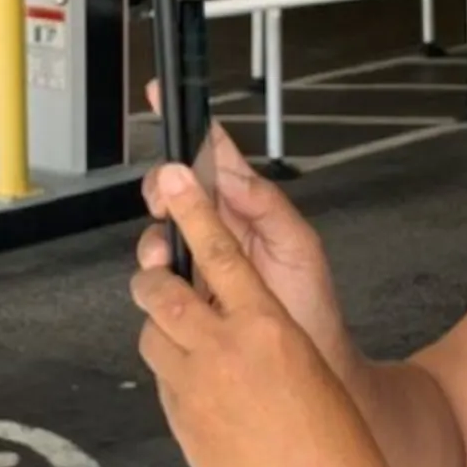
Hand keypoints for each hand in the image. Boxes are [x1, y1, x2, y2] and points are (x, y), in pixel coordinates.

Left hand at [133, 166, 401, 466]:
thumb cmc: (337, 439)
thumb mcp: (307, 363)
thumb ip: (260, 331)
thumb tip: (227, 310)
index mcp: (267, 327)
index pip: (219, 251)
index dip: (191, 209)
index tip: (173, 178)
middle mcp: (224, 353)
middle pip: (162, 291)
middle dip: (153, 275)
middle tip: (157, 269)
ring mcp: (195, 393)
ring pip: (152, 339)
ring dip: (162, 329)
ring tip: (186, 339)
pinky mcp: (182, 428)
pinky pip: (163, 386)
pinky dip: (175, 377)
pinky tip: (205, 393)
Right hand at [137, 83, 352, 369]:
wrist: (313, 371)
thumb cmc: (311, 309)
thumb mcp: (299, 247)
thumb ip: (266, 205)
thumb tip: (228, 170)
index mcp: (247, 208)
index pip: (213, 154)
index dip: (188, 125)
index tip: (162, 94)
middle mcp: (218, 231)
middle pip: (173, 191)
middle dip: (160, 189)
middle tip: (163, 203)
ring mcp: (199, 264)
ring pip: (158, 236)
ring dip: (155, 241)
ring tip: (167, 260)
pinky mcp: (185, 299)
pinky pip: (157, 279)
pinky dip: (153, 278)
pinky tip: (165, 285)